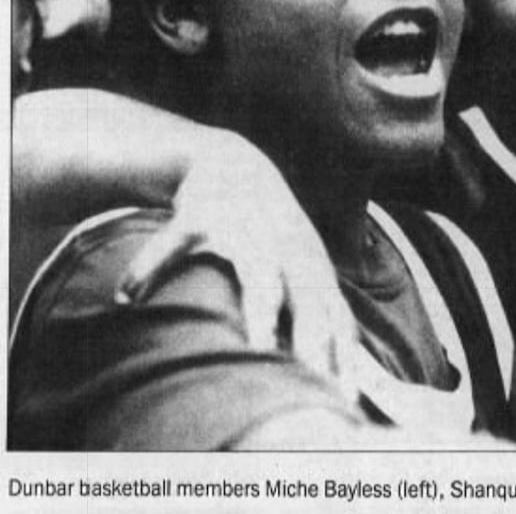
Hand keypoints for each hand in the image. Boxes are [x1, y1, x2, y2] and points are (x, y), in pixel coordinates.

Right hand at [117, 132, 360, 401]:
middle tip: (318, 376)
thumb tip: (348, 362)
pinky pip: (176, 242)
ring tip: (258, 346)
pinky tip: (127, 297)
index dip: (340, 352)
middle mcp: (288, 252)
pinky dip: (151, 265)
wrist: (234, 161)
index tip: (344, 393)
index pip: (334, 316)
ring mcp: (250, 232)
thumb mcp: (304, 266)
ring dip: (261, 308)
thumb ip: (321, 310)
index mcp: (310, 269)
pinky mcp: (203, 215)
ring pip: (259, 273)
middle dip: (315, 338)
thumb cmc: (272, 231)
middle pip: (309, 301)